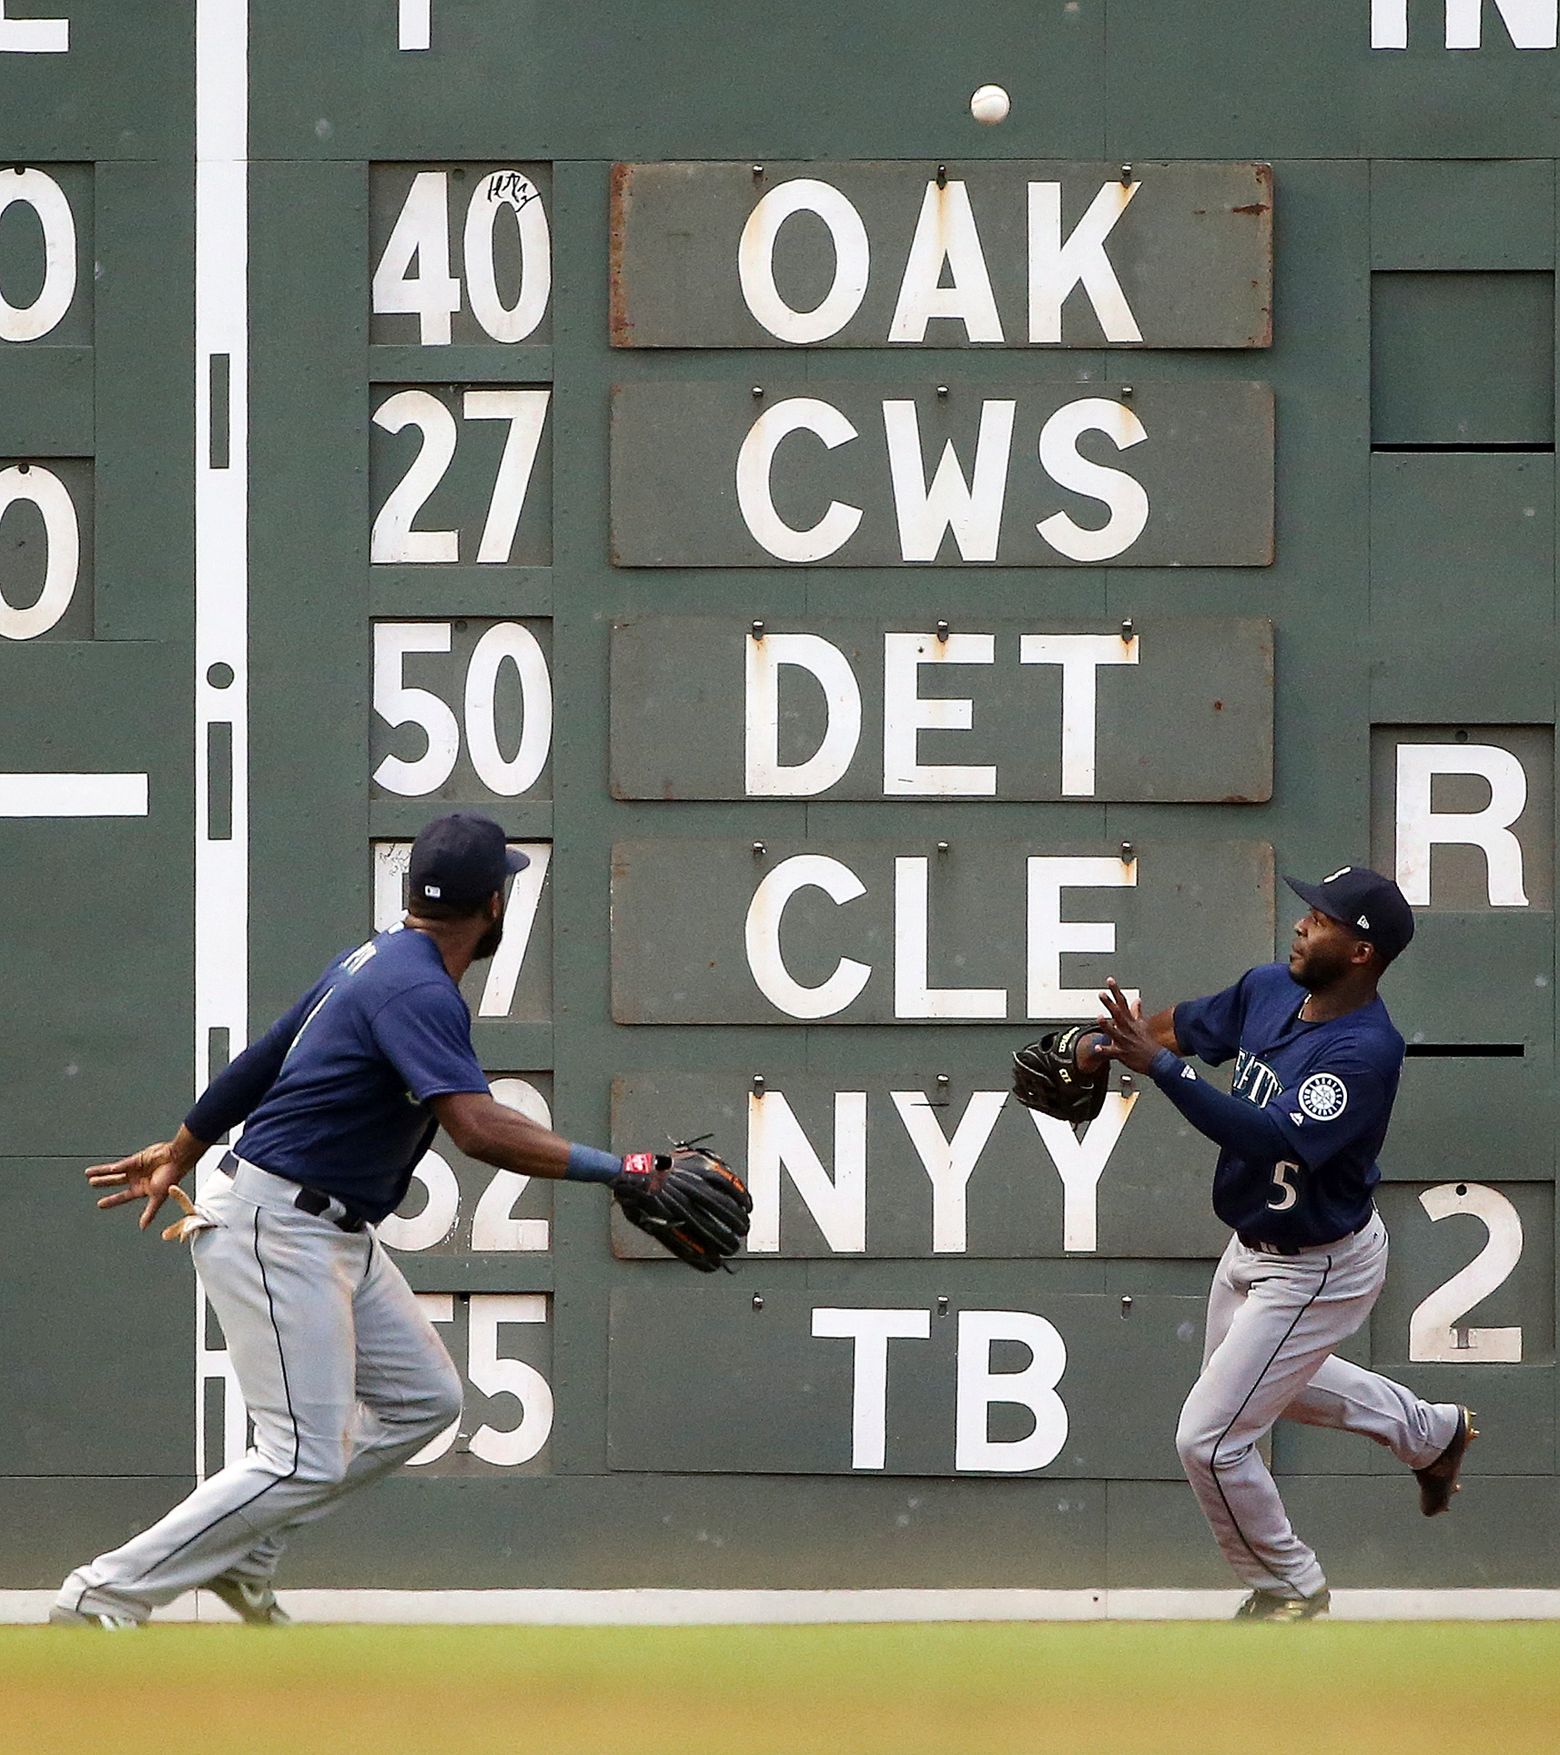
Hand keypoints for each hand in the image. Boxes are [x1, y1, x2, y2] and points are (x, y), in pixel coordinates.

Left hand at [86, 1133, 200, 1230]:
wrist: (177, 1158)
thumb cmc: (172, 1176)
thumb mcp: (158, 1197)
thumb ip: (150, 1212)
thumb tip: (143, 1227)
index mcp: (142, 1189)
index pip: (123, 1196)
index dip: (112, 1200)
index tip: (100, 1204)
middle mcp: (138, 1179)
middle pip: (116, 1182)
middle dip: (104, 1183)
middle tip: (92, 1183)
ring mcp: (136, 1168)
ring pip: (115, 1171)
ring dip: (103, 1172)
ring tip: (89, 1173)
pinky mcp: (136, 1158)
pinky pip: (123, 1163)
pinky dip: (116, 1167)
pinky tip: (109, 1169)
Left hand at [1095, 978, 1162, 1074]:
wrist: (1157, 1061)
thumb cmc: (1148, 1042)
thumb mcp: (1142, 1025)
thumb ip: (1137, 1011)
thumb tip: (1137, 1000)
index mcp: (1131, 1022)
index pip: (1122, 1002)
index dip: (1115, 991)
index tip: (1110, 980)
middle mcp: (1127, 1029)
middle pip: (1118, 1014)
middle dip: (1110, 1004)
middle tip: (1101, 994)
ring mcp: (1125, 1041)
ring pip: (1115, 1032)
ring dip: (1107, 1025)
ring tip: (1099, 1017)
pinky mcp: (1122, 1054)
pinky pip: (1112, 1052)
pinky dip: (1105, 1050)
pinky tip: (1097, 1048)